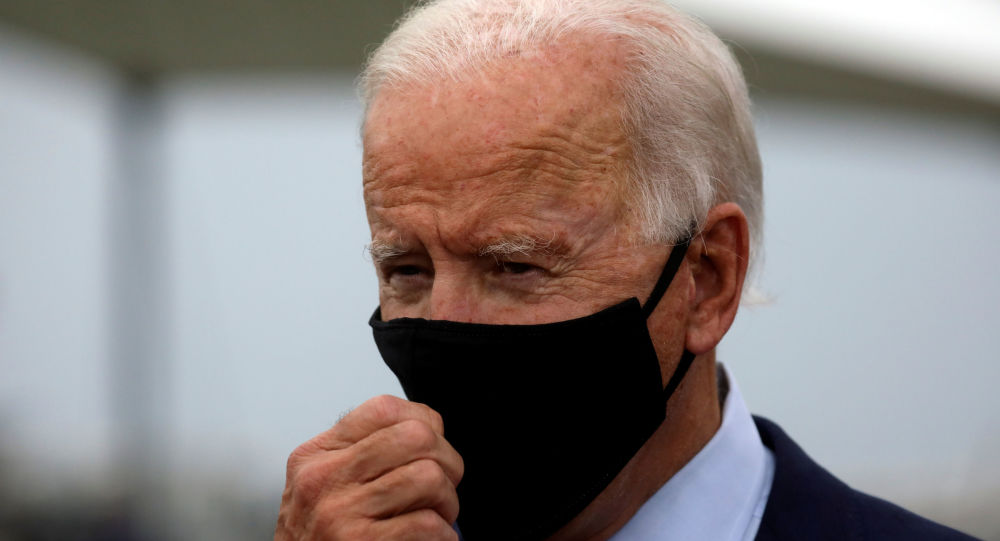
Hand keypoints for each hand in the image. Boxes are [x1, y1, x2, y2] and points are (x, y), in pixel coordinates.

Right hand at [274, 395, 463, 539]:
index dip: (424, 422)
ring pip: (428, 476)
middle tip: (444, 486)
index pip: (383, 408)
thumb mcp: (322, 486)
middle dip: (447, 461)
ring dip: (448, 501)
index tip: (433, 446)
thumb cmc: (318, 540)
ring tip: (439, 516)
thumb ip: (361, 455)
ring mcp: (340, 511)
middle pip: (415, 436)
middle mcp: (324, 478)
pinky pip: (427, 523)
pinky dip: (444, 535)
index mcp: (316, 455)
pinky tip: (434, 540)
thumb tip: (426, 432)